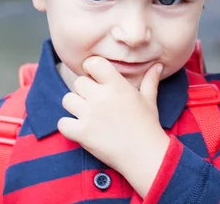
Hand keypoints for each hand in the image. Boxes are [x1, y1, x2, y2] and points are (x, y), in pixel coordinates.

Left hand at [58, 57, 169, 197]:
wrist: (145, 155)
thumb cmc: (148, 126)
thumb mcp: (149, 100)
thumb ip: (150, 81)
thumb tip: (157, 66)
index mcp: (117, 85)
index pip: (93, 63)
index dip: (91, 68)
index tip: (95, 77)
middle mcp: (101, 97)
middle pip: (78, 83)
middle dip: (84, 91)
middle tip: (95, 102)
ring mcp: (90, 115)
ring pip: (67, 100)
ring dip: (74, 107)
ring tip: (86, 115)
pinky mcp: (82, 133)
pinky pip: (62, 123)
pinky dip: (68, 126)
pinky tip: (79, 129)